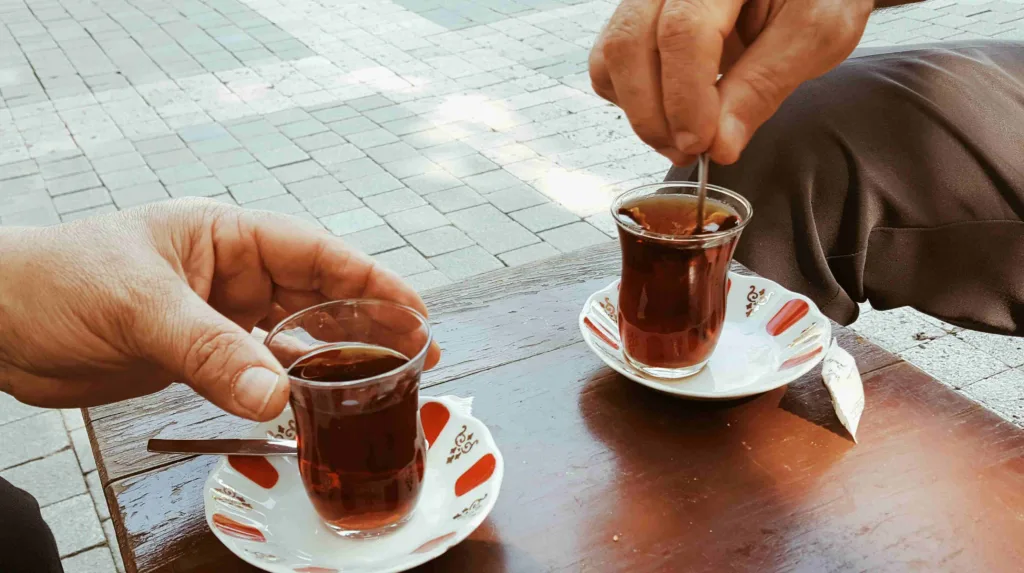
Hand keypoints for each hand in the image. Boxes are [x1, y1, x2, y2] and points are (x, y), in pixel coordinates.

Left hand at [0, 199, 441, 420]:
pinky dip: (285, 386)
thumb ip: (210, 352)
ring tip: (381, 383)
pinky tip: (312, 402)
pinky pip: (257, 368)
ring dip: (332, 359)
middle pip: (316, 295)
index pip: (314, 253)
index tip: (415, 311)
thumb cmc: (52, 282)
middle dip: (367, 323)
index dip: (371, 280)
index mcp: (224, 235)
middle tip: (417, 355)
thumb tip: (275, 396)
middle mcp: (229, 272)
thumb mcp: (140, 308)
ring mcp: (216, 314)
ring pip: (292, 335)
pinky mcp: (198, 354)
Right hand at [589, 0, 873, 164]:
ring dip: (638, 111)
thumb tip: (718, 145)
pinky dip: (629, 97)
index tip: (703, 144)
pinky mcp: (637, 15)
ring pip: (612, 54)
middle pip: (631, 43)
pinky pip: (609, 59)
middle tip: (690, 150)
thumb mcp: (814, 34)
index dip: (686, 97)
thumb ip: (764, 85)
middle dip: (654, 114)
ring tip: (681, 138)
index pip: (683, 32)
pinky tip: (670, 109)